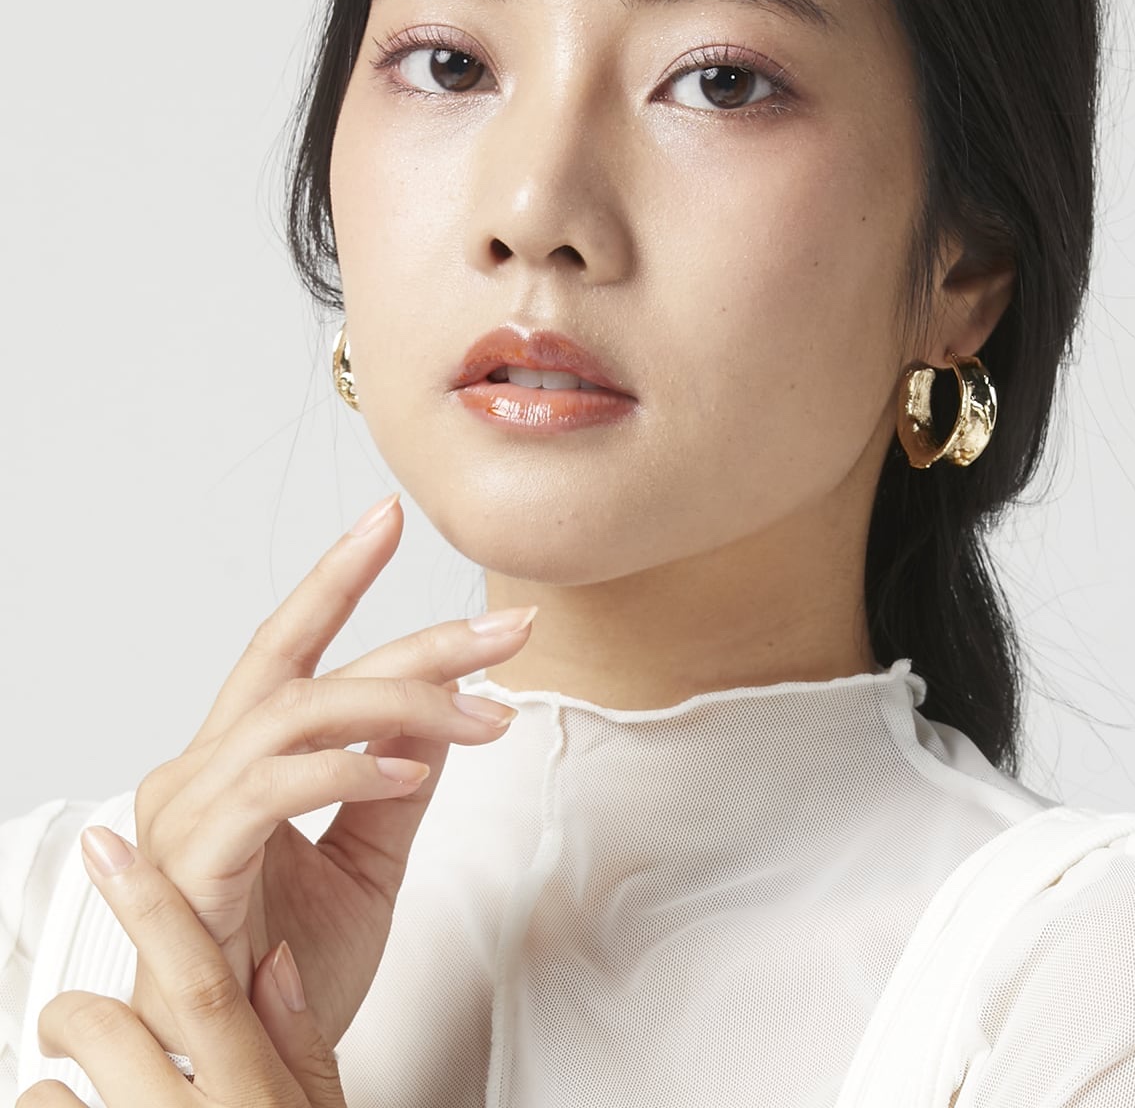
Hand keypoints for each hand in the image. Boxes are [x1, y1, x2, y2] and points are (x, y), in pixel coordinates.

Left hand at [21, 825, 341, 1105]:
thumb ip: (301, 1041)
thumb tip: (276, 958)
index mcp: (252, 1097)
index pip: (200, 983)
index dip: (154, 908)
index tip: (113, 850)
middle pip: (107, 1029)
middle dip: (76, 1013)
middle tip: (78, 1021)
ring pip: (47, 1099)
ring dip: (55, 1092)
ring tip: (86, 1104)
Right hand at [127, 492, 535, 1052]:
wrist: (244, 1073)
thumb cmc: (288, 969)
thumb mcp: (369, 861)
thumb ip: (397, 781)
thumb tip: (446, 711)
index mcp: (240, 762)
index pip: (294, 650)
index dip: (338, 578)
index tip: (388, 518)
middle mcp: (203, 768)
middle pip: (304, 664)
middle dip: (410, 634)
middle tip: (508, 625)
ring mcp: (189, 810)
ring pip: (299, 710)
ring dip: (405, 702)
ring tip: (488, 714)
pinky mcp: (192, 862)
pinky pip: (274, 786)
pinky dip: (349, 766)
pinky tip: (411, 769)